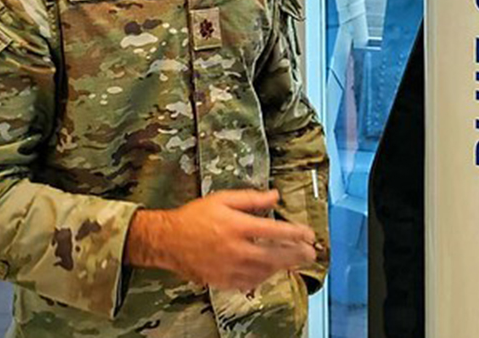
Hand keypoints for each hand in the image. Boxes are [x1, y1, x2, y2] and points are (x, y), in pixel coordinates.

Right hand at [128, 189, 316, 290]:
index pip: (276, 232)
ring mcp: (230, 268)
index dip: (296, 234)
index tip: (309, 234)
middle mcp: (237, 250)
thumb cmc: (195, 216)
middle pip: (276, 256)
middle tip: (311, 253)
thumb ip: (251, 199)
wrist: (167, 241)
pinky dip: (263, 277)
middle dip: (297, 255)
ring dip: (282, 267)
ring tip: (294, 261)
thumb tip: (276, 196)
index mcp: (238, 227)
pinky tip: (270, 271)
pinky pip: (249, 283)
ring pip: (265, 272)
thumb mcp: (223, 199)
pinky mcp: (222, 280)